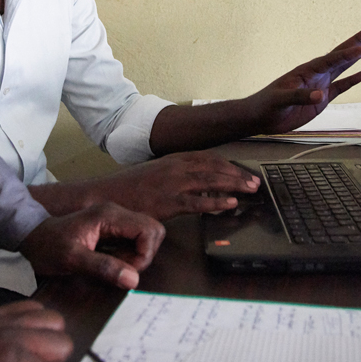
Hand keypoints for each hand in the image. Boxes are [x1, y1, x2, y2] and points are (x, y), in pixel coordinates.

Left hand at [0, 301, 71, 361]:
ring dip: (46, 338)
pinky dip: (30, 321)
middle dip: (54, 361)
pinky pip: (25, 306)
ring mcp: (0, 319)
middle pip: (61, 341)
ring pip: (49, 318)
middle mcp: (12, 334)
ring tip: (35, 354)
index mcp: (14, 359)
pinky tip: (21, 336)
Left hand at [17, 202, 164, 289]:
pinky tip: (112, 263)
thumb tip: (133, 279)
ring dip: (137, 256)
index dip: (145, 254)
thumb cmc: (47, 246)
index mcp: (109, 215)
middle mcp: (116, 212)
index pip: (149, 229)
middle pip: (153, 230)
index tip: (128, 272)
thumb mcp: (72, 259)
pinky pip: (134, 241)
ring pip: (146, 236)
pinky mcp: (112, 229)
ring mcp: (115, 220)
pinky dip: (129, 255)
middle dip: (144, 255)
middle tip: (123, 270)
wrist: (31, 236)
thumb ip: (103, 267)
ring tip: (115, 267)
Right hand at [90, 151, 260, 220]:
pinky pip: (198, 201)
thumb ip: (175, 175)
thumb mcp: (155, 174)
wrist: (106, 194)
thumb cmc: (129, 188)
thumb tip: (194, 183)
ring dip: (234, 184)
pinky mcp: (168, 202)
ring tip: (251, 190)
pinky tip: (230, 203)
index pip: (208, 158)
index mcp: (173, 160)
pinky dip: (216, 202)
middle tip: (255, 181)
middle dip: (237, 174)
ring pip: (210, 180)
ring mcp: (172, 184)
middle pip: (214, 167)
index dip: (228, 164)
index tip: (243, 171)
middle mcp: (176, 167)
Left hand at [243, 24, 360, 134]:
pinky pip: (340, 87)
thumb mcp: (280, 101)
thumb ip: (299, 97)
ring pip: (342, 67)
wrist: (260, 117)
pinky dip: (352, 80)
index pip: (330, 60)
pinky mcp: (321, 99)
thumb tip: (321, 95)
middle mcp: (315, 75)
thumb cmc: (266, 106)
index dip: (347, 54)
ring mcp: (319, 85)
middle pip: (340, 55)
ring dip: (356, 57)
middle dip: (357, 42)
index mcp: (305, 72)